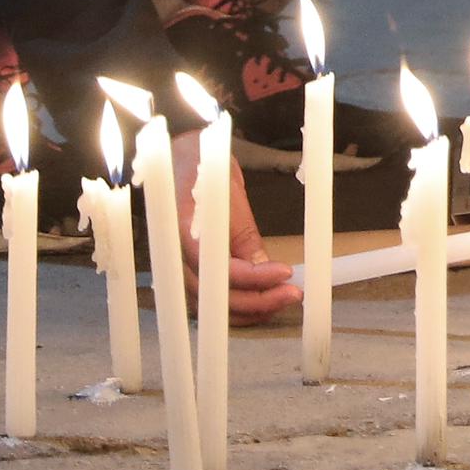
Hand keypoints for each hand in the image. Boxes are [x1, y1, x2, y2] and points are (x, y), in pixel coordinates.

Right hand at [168, 127, 302, 321]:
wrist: (184, 160)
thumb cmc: (205, 171)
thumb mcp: (231, 195)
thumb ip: (244, 236)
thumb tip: (265, 268)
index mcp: (185, 231)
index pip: (218, 268)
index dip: (253, 277)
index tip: (285, 272)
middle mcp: (177, 255)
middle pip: (213, 297)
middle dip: (256, 301)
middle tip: (292, 294)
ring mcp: (180, 265)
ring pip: (211, 305)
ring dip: (249, 309)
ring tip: (282, 300)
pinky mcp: (189, 269)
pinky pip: (210, 299)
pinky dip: (236, 305)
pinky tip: (262, 303)